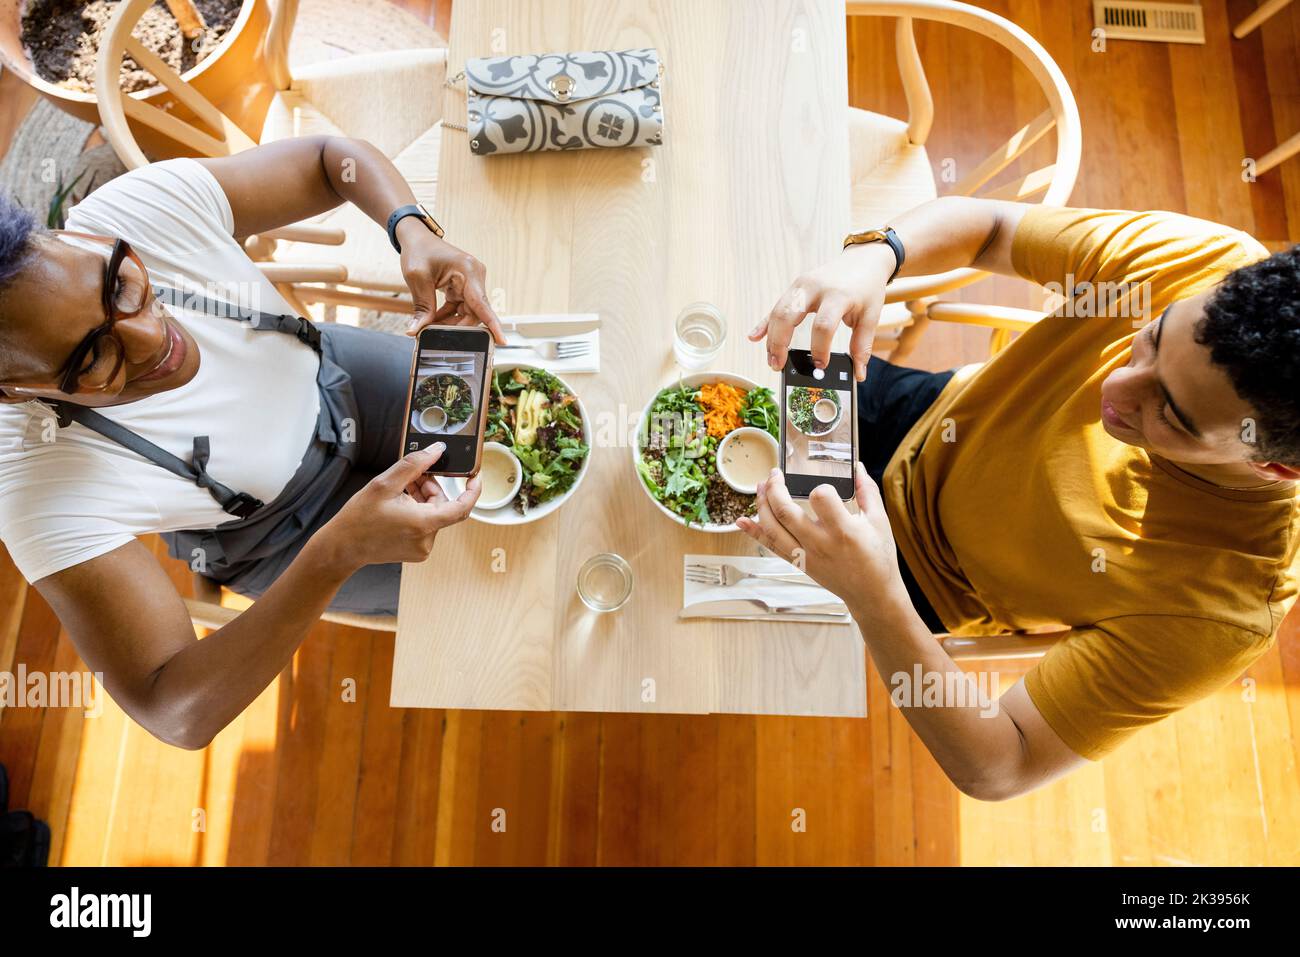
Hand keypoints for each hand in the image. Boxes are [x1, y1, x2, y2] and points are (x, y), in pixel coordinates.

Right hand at [315, 443, 481, 571]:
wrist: (342, 547)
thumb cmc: (359, 518)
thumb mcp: (385, 483)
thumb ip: (415, 464)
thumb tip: (437, 451)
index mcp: (423, 524)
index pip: (463, 507)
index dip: (473, 490)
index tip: (475, 476)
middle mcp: (427, 540)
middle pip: (442, 506)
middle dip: (430, 487)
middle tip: (413, 476)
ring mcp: (422, 549)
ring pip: (433, 514)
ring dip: (421, 498)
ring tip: (400, 489)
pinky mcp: (416, 552)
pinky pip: (425, 525)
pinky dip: (417, 511)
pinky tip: (399, 504)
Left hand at [398, 225, 506, 343]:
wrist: (417, 237)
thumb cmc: (419, 250)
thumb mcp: (417, 278)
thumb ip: (421, 307)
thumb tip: (416, 330)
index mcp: (468, 271)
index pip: (483, 304)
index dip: (493, 325)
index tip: (502, 341)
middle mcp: (475, 277)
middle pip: (475, 313)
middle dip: (457, 327)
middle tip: (435, 334)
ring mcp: (471, 282)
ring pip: (468, 313)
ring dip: (451, 322)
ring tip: (431, 325)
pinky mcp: (465, 287)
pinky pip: (461, 308)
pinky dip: (449, 316)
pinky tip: (434, 319)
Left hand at [735, 463, 909, 617]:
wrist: (871, 594)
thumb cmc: (877, 557)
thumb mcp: (879, 521)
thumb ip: (867, 491)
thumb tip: (858, 466)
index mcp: (843, 530)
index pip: (820, 499)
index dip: (820, 487)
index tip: (824, 486)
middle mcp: (820, 543)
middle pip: (785, 511)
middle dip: (775, 487)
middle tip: (774, 474)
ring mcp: (806, 555)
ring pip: (772, 528)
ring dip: (762, 505)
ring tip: (761, 487)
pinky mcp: (798, 563)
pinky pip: (771, 547)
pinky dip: (754, 533)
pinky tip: (742, 520)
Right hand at [749, 242, 895, 380]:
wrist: (864, 258)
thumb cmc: (867, 288)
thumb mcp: (871, 316)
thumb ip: (862, 345)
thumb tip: (858, 374)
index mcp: (837, 295)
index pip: (823, 325)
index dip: (819, 349)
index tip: (820, 365)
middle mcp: (815, 287)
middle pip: (788, 315)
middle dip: (780, 343)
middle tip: (778, 366)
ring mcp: (802, 284)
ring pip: (778, 311)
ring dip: (771, 338)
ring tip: (772, 360)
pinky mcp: (796, 286)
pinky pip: (777, 305)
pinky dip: (765, 322)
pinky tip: (754, 337)